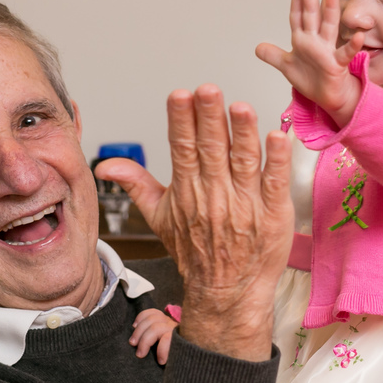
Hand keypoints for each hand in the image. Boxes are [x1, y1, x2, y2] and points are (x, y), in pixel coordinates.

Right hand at [95, 86, 292, 361]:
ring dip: (243, 133)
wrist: (226, 292)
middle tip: (208, 90)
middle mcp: (214, 194)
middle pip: (211, 149)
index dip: (181, 121)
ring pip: (243, 161)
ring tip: (240, 107)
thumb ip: (135, 183)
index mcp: (187, 191)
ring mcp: (245, 204)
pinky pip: (275, 182)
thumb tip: (104, 166)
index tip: (180, 95)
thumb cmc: (196, 251)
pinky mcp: (273, 213)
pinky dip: (276, 160)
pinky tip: (278, 137)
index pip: (181, 149)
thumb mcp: (159, 217)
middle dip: (209, 118)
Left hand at [255, 0, 362, 126]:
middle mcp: (315, 41)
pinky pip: (345, 54)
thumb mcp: (287, 66)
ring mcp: (328, 51)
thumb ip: (273, 55)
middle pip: (311, 16)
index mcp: (303, 40)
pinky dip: (352, 46)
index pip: (298, 16)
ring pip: (328, 27)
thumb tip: (257, 48)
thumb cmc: (312, 79)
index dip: (296, 0)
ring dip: (330, 10)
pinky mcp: (337, 65)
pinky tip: (357, 36)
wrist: (328, 96)